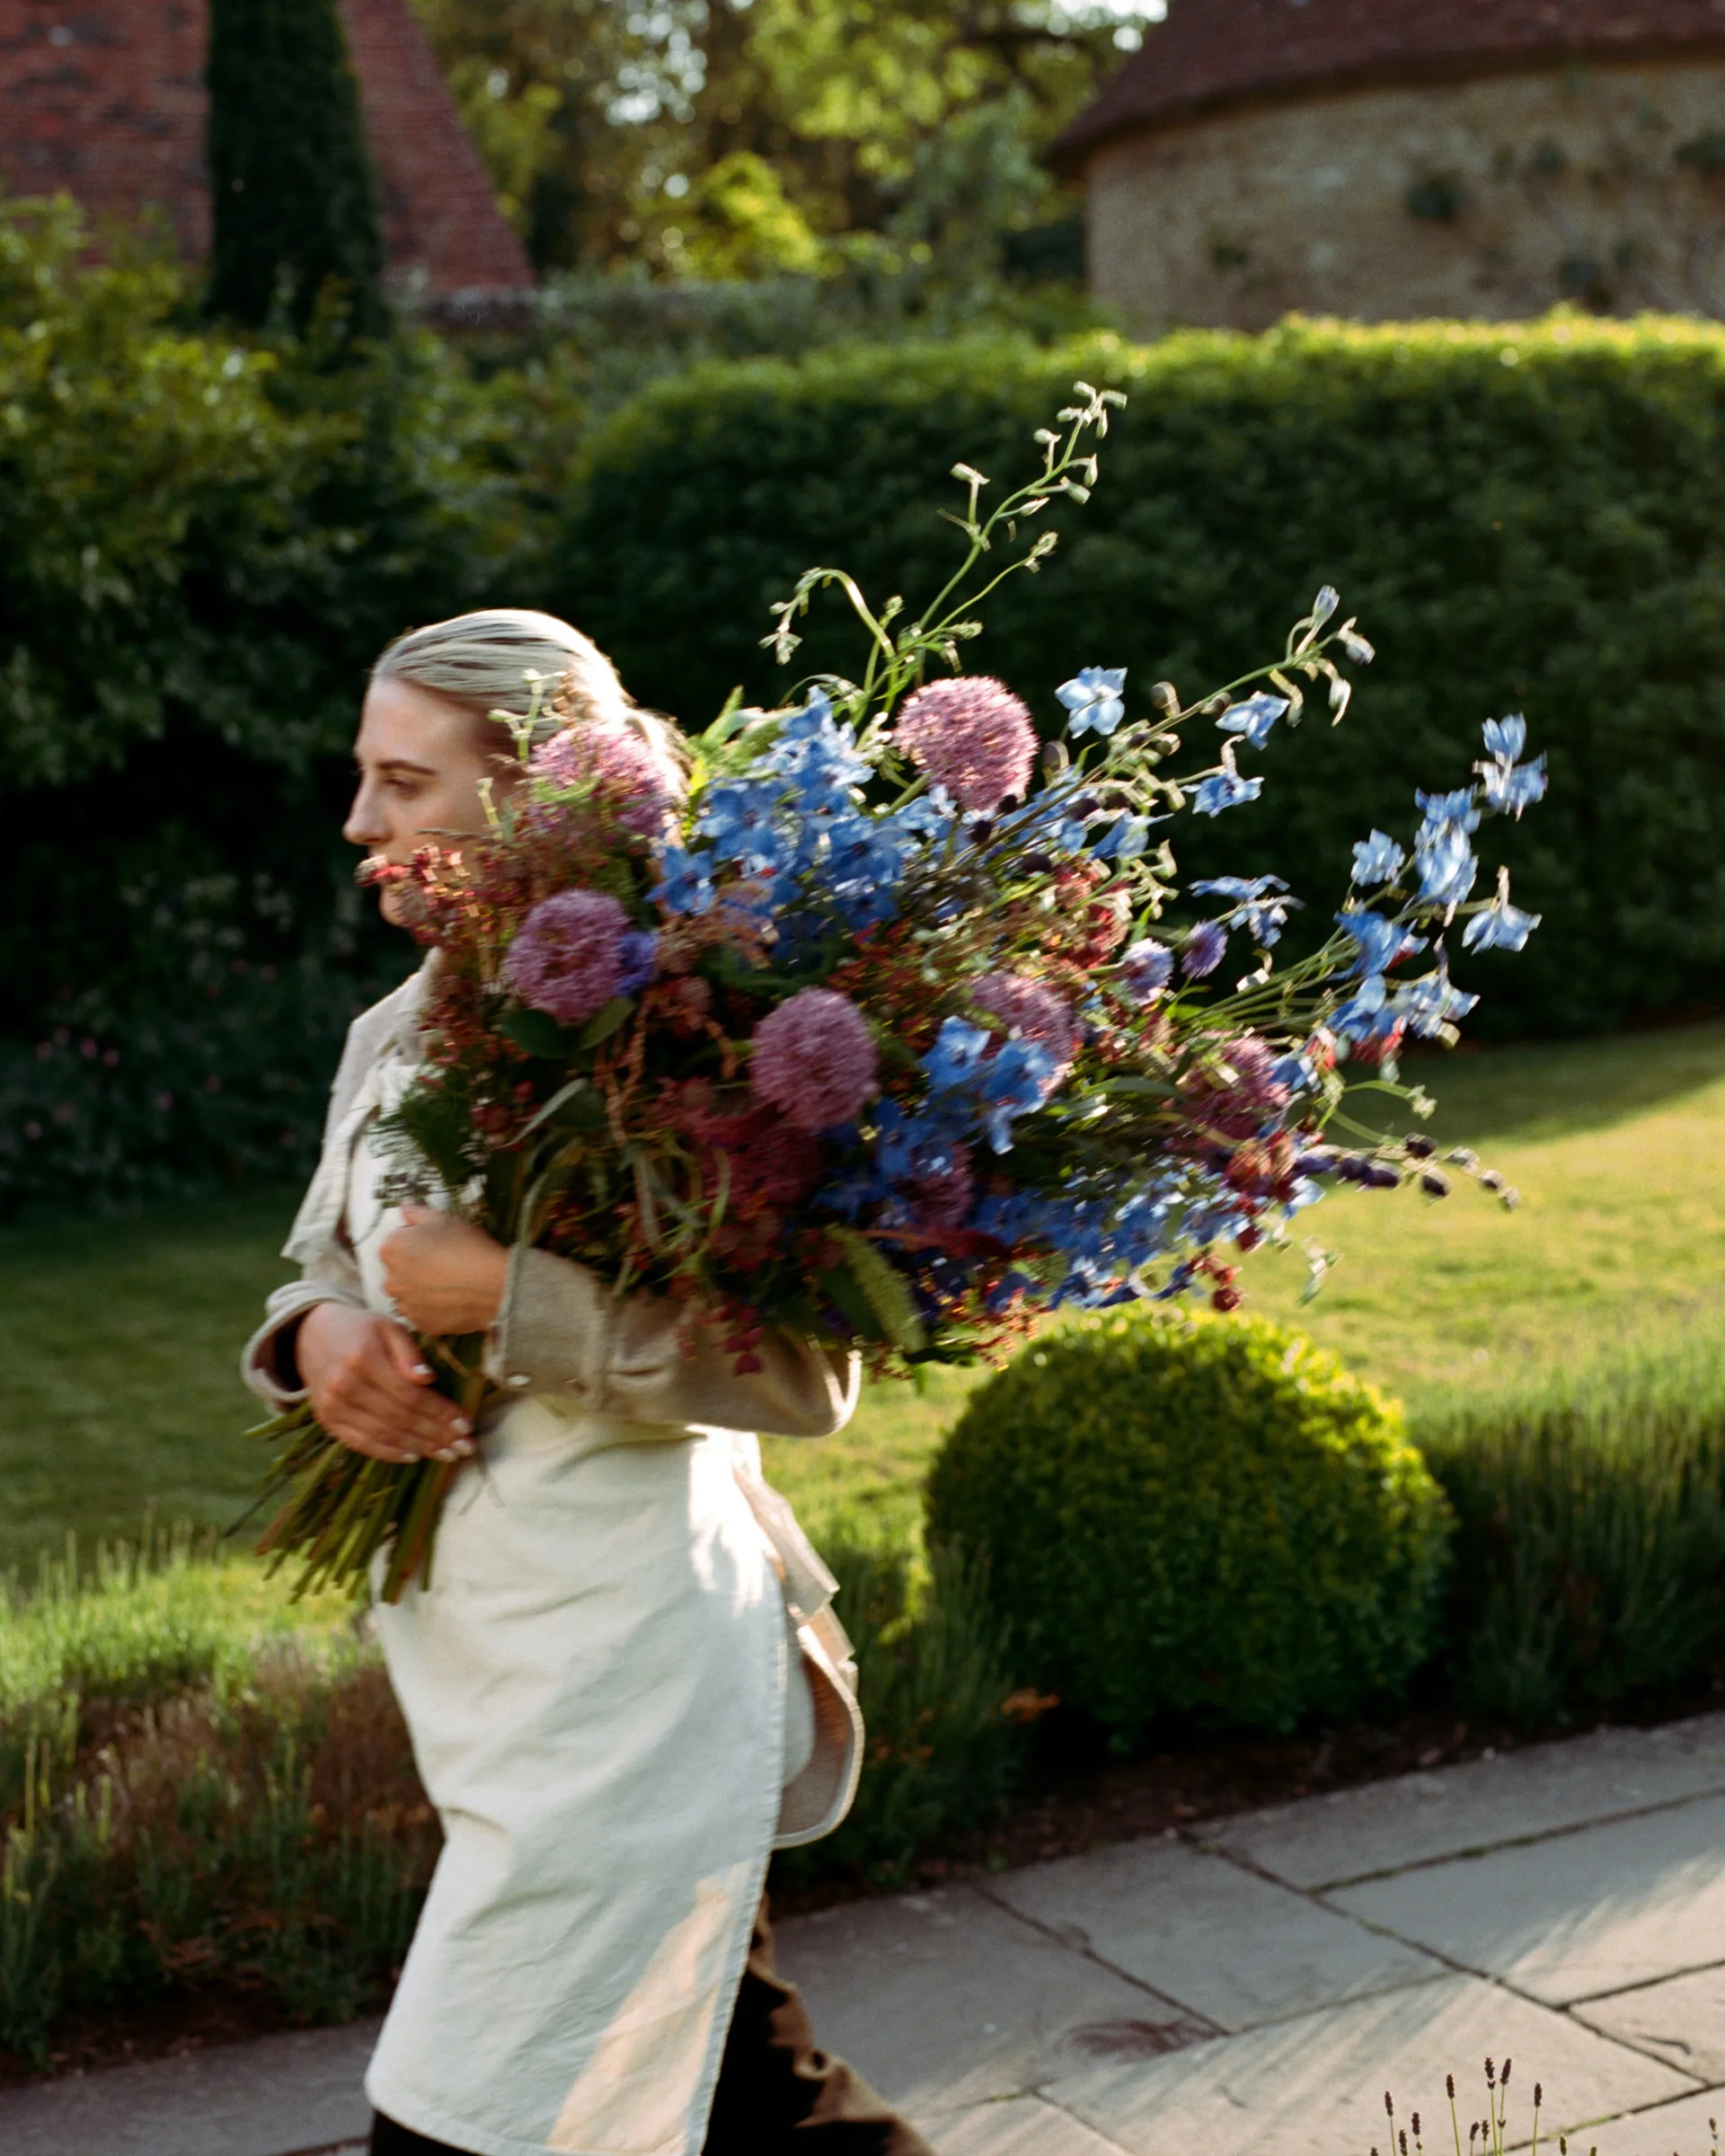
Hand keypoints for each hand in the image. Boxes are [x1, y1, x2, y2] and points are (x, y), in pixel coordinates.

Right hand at [297, 1302, 475, 1464]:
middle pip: (400, 1418)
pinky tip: (414, 1456)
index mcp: (364, 1358)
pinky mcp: (327, 1421)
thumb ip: (408, 1352)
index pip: (410, 1395)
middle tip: (465, 1446)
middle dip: (437, 1435)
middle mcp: (345, 1386)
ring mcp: (333, 1407)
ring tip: (448, 1454)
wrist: (311, 1335)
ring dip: (420, 1448)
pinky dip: (390, 1453)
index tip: (466, 1424)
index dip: (440, 1412)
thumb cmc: (360, 1329)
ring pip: (384, 1435)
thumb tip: (428, 1380)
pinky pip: (362, 1444)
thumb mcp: (388, 1327)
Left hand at [380, 1206, 508, 1335]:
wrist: (494, 1285)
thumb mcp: (443, 1219)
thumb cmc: (468, 1246)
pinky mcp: (421, 1324)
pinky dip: (432, 1308)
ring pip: (409, 1294)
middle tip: (442, 1263)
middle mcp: (391, 1280)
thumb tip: (402, 1207)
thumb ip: (416, 1212)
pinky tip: (452, 1299)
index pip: (394, 1243)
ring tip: (448, 1284)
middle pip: (398, 1270)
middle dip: (414, 1267)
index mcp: (391, 1250)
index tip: (433, 1244)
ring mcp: (405, 1306)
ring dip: (421, 1289)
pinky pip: (422, 1313)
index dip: (414, 1241)